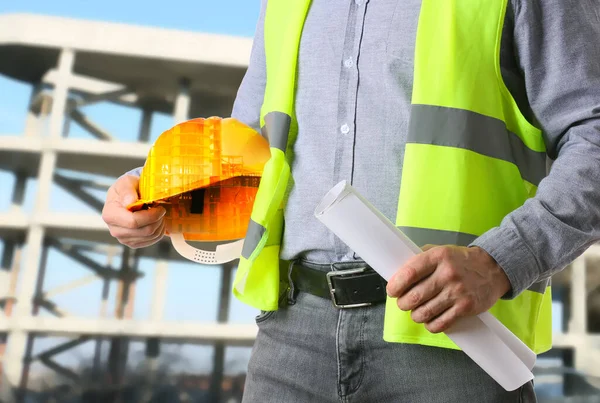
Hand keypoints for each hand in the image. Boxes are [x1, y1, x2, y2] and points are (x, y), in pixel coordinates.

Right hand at [102, 175, 165, 248]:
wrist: (126, 197)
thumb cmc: (127, 188)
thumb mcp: (126, 182)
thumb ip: (127, 190)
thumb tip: (130, 201)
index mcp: (110, 215)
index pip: (134, 222)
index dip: (151, 215)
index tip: (159, 207)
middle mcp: (114, 230)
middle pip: (144, 231)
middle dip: (158, 220)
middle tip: (161, 209)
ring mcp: (123, 239)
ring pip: (150, 237)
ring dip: (160, 225)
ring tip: (159, 214)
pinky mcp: (132, 244)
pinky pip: (151, 241)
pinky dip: (158, 232)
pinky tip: (156, 221)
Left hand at [386, 245, 510, 333]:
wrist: (493, 268)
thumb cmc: (461, 261)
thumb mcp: (441, 251)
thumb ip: (420, 259)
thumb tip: (398, 274)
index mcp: (438, 256)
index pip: (409, 274)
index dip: (396, 285)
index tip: (392, 291)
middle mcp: (447, 274)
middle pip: (414, 297)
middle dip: (403, 303)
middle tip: (404, 302)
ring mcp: (457, 292)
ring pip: (424, 313)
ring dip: (415, 315)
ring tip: (417, 311)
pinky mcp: (466, 307)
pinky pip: (440, 324)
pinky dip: (430, 325)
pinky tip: (430, 319)